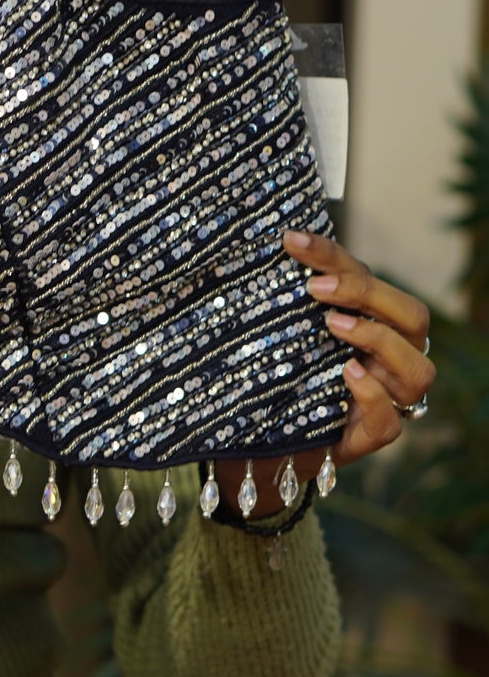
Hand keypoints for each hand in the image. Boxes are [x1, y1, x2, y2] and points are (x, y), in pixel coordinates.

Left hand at [212, 230, 433, 518]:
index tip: (291, 240)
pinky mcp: (370, 435)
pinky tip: (348, 373)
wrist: (259, 433)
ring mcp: (388, 398)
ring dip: (378, 339)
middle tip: (317, 286)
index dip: (334, 255)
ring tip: (333, 324)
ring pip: (418, 370)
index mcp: (372, 319)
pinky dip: (372, 396)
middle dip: (366, 293)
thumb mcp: (280, 324)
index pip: (370, 277)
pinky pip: (390, 422)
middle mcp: (391, 357)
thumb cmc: (274, 366)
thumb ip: (286, 293)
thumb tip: (261, 245)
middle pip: (412, 317)